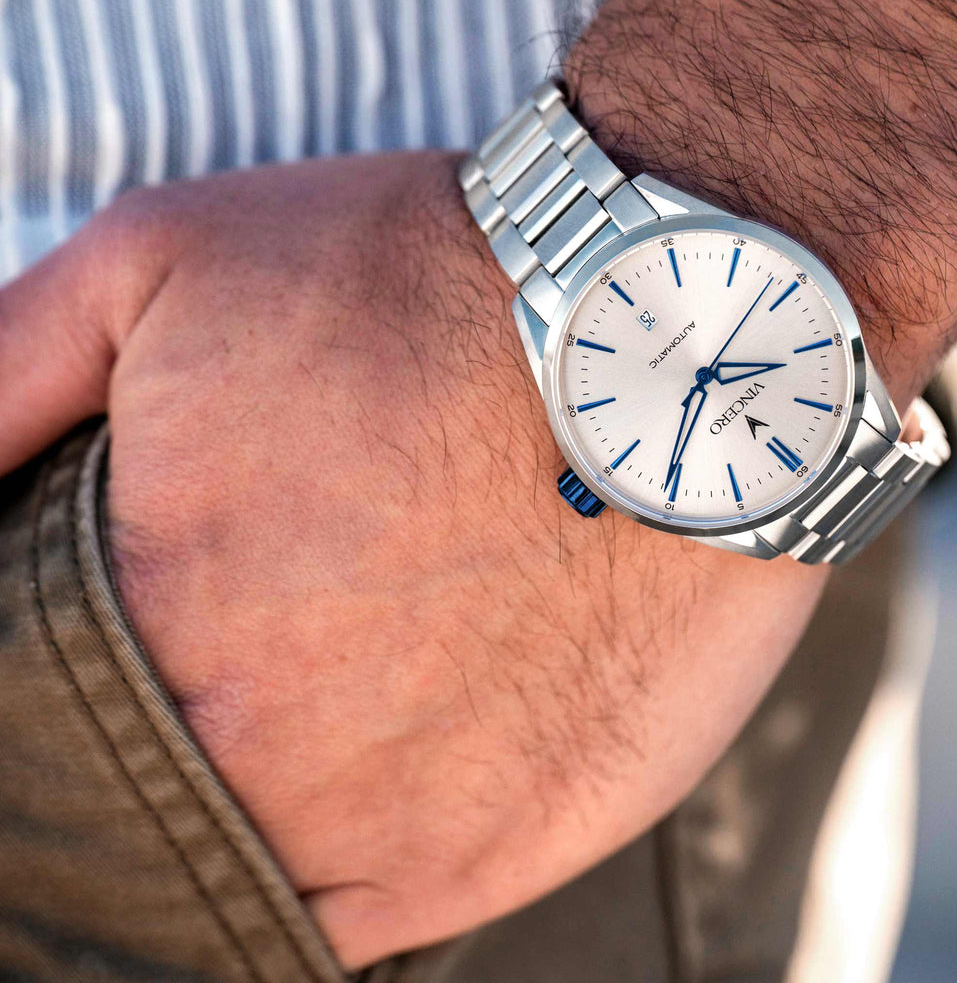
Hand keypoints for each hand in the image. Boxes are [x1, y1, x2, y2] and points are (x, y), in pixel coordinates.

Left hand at [0, 154, 826, 967]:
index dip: (55, 701)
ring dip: (249, 811)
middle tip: (238, 660)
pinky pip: (356, 919)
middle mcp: (251, 754)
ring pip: (243, 877)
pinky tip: (363, 768)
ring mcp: (384, 824)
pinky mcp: (500, 849)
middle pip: (137, 812)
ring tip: (308, 708)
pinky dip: (333, 863)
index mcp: (141, 618)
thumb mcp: (164, 263)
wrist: (668, 332)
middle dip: (153, 748)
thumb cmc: (427, 282)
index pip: (27, 734)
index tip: (109, 656)